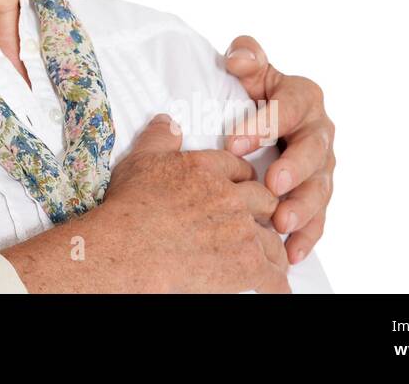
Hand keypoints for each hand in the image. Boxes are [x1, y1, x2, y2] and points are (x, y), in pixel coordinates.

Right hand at [1, 114, 289, 292]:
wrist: (131, 247)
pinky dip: (277, 284)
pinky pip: (274, 275)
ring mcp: (241, 231)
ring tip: (269, 257)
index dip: (243, 178)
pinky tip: (277, 288)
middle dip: (265, 210)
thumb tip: (168, 120)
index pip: (239, 167)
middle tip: (262, 220)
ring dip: (272, 248)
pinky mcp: (246, 265)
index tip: (243, 187)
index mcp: (207, 168)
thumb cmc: (131, 205)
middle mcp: (230, 196)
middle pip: (264, 199)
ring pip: (273, 238)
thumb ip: (160, 137)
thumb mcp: (140, 159)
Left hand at [222, 35, 335, 265]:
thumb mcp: (252, 70)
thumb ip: (247, 56)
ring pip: (319, 189)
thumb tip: (238, 57)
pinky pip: (318, 218)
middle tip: (271, 184)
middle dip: (293, 169)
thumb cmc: (256, 91)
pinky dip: (307, 236)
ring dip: (302, 208)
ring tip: (280, 223)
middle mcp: (319, 132)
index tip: (234, 142)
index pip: (286, 109)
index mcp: (303, 98)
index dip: (262, 125)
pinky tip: (292, 253)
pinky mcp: (317, 193)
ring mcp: (322, 166)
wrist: (268, 116)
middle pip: (312, 152)